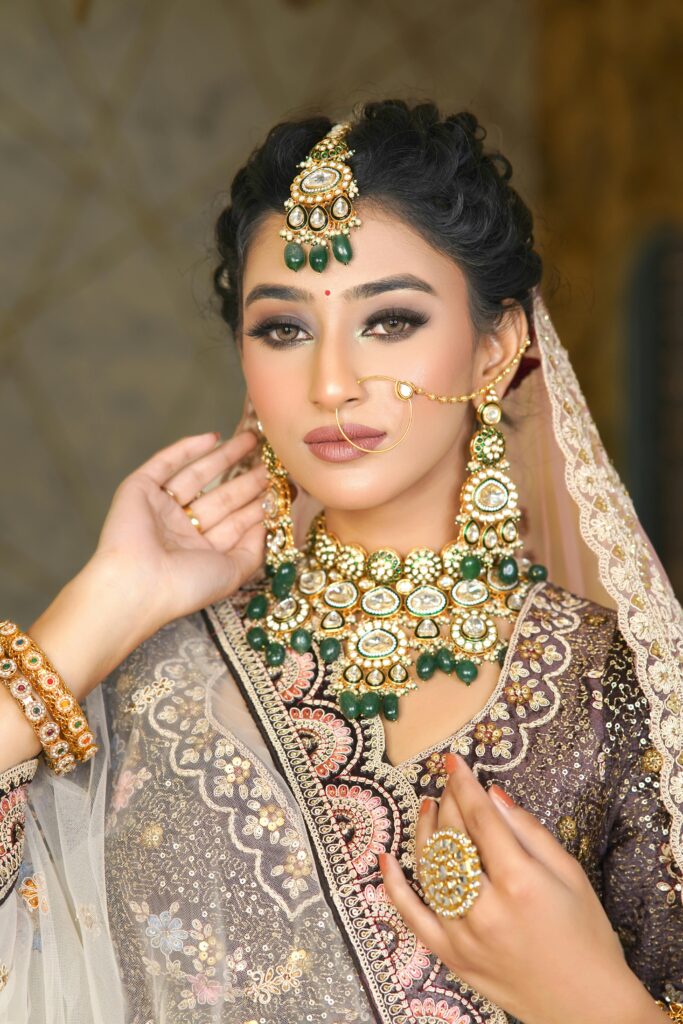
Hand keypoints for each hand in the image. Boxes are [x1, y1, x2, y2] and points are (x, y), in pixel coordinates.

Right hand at [93, 429, 269, 634]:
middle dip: (247, 478)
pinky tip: (213, 437)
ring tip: (251, 439)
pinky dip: (187, 449)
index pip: (236, 522)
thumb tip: (266, 522)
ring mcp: (160, 508)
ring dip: (224, 457)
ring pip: (198, 476)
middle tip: (271, 458)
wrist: (138, 584)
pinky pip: (166, 464)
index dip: (259, 504)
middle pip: (221, 496)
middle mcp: (181, 529)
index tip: (284, 486)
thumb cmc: (187, 586)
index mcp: (201, 551)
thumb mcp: (233, 572)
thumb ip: (254, 549)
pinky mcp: (139, 490)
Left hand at [379, 754, 657, 1023]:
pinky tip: (386, 858)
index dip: (464, 785)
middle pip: (454, 839)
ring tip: (429, 807)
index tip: (452, 762)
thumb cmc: (586, 935)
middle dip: (448, 802)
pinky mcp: (453, 958)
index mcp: (521, 882)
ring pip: (431, 871)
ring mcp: (465, 935)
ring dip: (425, 833)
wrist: (588, 1005)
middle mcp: (488, 908)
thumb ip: (529, 831)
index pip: (480, 819)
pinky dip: (395, 888)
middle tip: (447, 782)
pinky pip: (414, 918)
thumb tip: (493, 794)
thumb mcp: (570, 873)